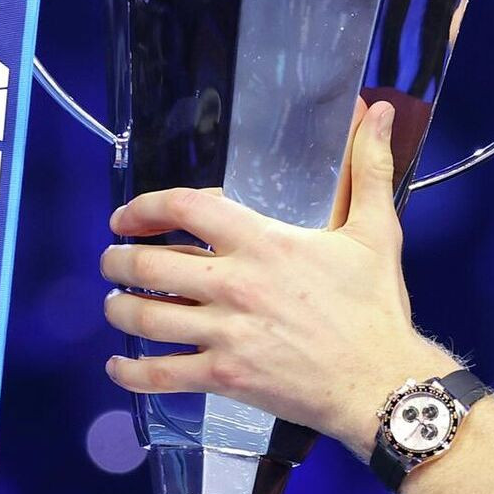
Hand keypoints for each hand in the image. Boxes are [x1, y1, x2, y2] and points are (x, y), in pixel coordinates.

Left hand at [98, 100, 454, 449]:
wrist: (381, 382)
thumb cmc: (377, 308)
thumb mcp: (377, 232)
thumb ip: (370, 168)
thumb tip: (378, 112)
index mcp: (264, 243)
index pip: (184, 208)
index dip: (144, 207)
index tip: (128, 216)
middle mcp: (235, 285)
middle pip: (149, 264)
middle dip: (118, 260)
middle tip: (113, 260)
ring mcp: (225, 334)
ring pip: (145, 318)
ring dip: (118, 308)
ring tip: (115, 303)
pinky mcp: (225, 377)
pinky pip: (160, 374)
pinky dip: (130, 372)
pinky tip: (120, 366)